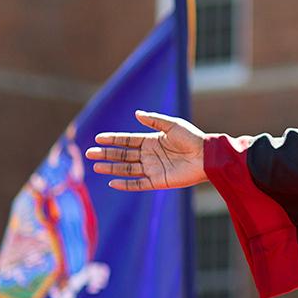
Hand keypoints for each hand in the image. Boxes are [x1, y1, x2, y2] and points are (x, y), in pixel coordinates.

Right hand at [85, 111, 208, 190]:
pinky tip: (112, 182)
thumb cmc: (192, 138)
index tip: (98, 138)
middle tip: (89, 153)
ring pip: (127, 169)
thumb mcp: (172, 125)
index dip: (113, 140)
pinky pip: (138, 183)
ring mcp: (153, 168)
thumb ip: (154, 120)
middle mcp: (150, 155)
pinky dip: (126, 184)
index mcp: (152, 141)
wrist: (208, 156)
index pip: (127, 141)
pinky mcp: (159, 181)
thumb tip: (136, 113)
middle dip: (107, 154)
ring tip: (96, 166)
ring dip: (112, 168)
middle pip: (123, 155)